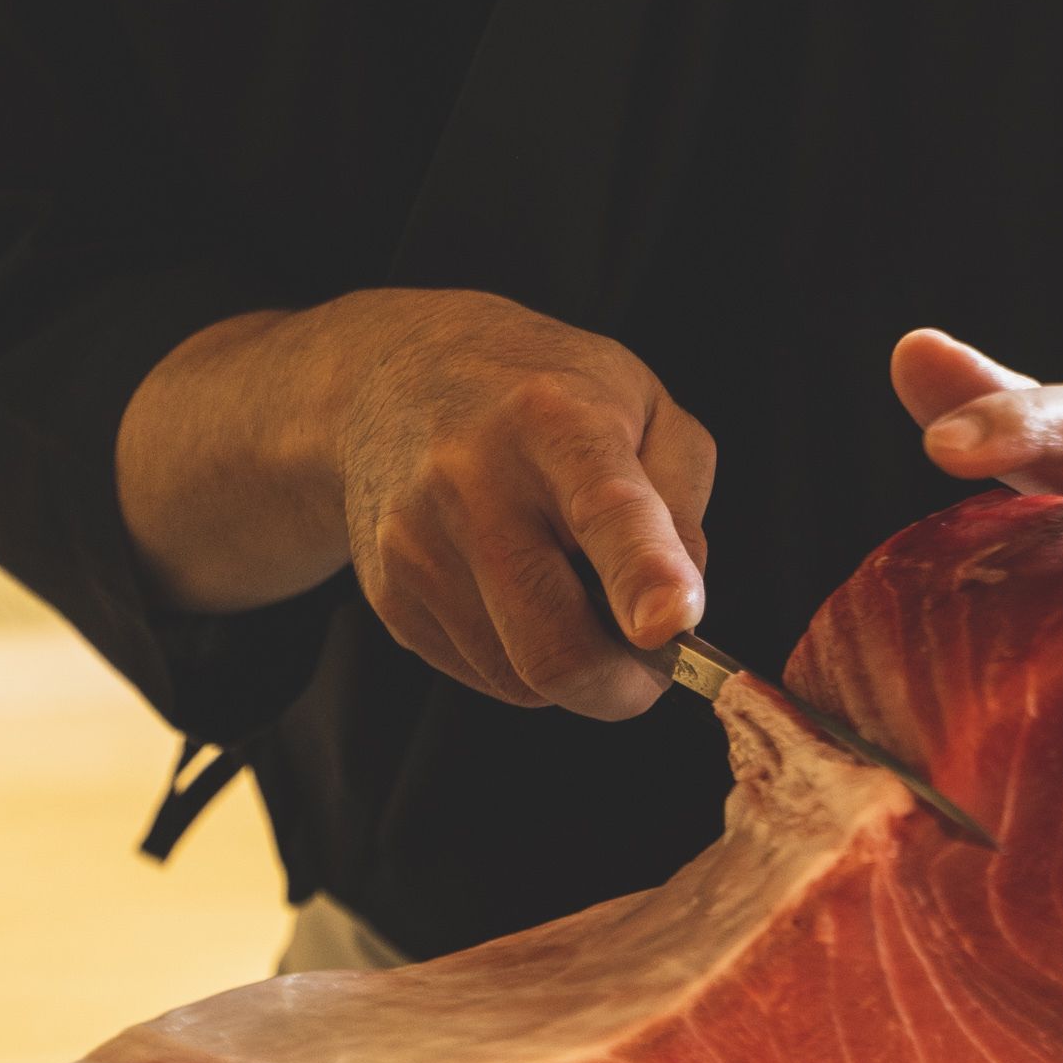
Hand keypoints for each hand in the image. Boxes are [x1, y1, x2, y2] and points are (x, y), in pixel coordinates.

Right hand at [121, 290, 715, 722]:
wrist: (375, 379)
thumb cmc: (542, 387)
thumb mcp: (638, 399)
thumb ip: (682, 495)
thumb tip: (687, 607)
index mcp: (560, 424)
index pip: (609, 508)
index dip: (645, 573)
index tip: (674, 622)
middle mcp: (480, 487)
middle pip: (557, 646)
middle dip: (622, 683)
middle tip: (649, 656)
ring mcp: (420, 550)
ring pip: (522, 680)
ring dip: (573, 674)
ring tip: (579, 603)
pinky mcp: (391, 601)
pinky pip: (482, 679)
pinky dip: (520, 667)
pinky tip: (512, 596)